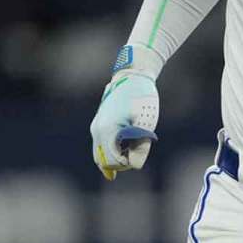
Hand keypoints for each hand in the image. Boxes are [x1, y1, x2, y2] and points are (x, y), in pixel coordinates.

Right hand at [90, 59, 158, 179]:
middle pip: (104, 161)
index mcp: (107, 131)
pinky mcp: (99, 124)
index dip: (128, 162)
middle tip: (138, 150)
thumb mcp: (146, 124)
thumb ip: (141, 147)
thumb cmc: (142, 98)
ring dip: (116, 156)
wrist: (133, 76)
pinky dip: (112, 151)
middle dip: (121, 162)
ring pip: (101, 154)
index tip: (141, 150)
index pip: (113, 162)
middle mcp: (97, 130)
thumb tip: (134, 166)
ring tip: (134, 144)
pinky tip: (125, 149)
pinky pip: (101, 145)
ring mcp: (96, 127)